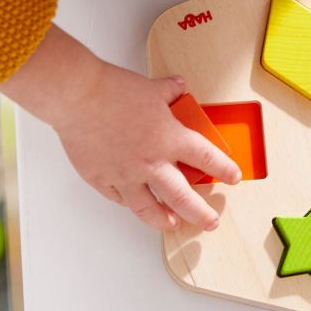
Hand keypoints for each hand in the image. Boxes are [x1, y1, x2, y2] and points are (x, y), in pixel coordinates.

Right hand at [3, 26, 240, 229]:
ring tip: (174, 224)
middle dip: (201, 213)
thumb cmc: (112, 91)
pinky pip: (120, 199)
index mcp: (169, 138)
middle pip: (184, 197)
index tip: (232, 177)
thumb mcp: (150, 87)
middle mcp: (151, 162)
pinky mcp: (102, 179)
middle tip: (210, 221)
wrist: (78, 97)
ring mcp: (126, 175)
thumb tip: (178, 86)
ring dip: (165, 220)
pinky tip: (135, 205)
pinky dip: (130, 204)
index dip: (224, 169)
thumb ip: (169, 91)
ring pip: (151, 209)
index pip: (207, 158)